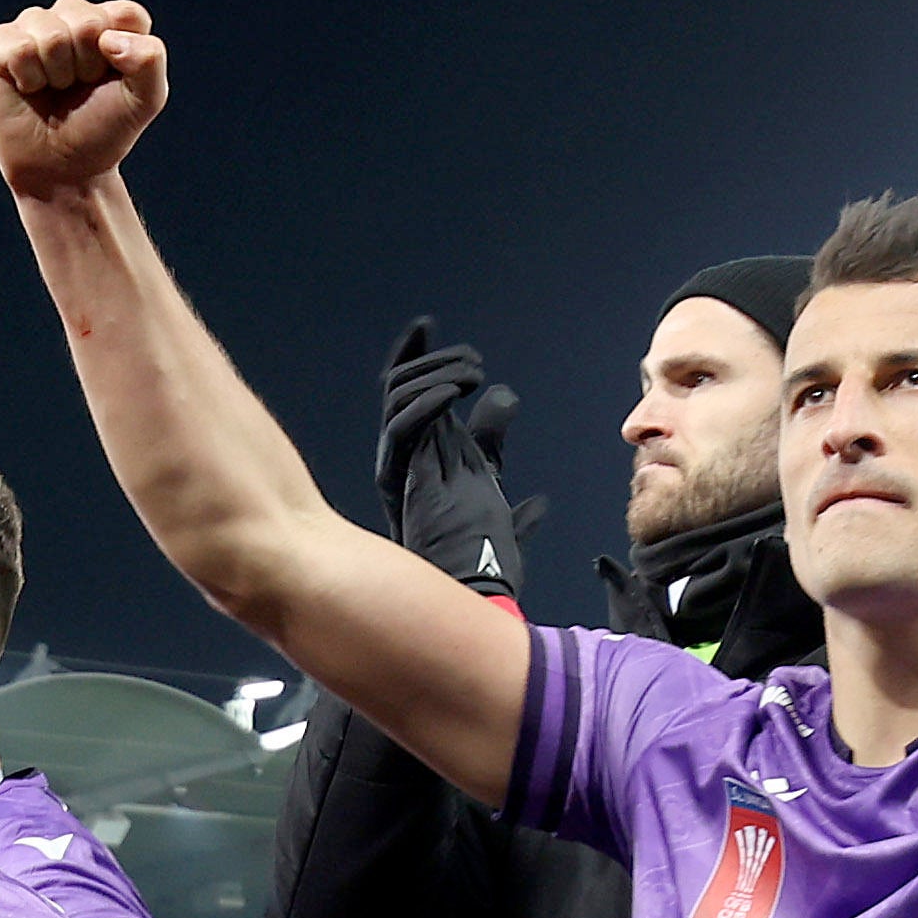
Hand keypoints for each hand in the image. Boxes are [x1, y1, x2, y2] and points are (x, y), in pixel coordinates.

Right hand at [0, 0, 167, 199]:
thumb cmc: (102, 130)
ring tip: (55, 89)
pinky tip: (29, 88)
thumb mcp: (146, 100)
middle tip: (79, 89)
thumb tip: (106, 38)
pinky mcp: (1, 44)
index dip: (123, 56)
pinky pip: (18, 46)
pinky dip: (28, 77)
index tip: (112, 81)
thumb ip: (150, 60)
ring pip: (50, 33)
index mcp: (111, 22)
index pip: (126, 14)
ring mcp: (34, 26)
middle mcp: (72, 16)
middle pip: (87, 21)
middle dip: (87, 66)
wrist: (62, 170)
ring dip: (57, 74)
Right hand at [376, 320, 540, 597]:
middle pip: (397, 389)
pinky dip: (427, 402)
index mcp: (417, 458)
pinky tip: (457, 394)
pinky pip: (402, 427)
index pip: (405, 395)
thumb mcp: (493, 496)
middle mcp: (401, 460)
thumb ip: (495, 461)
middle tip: (472, 363)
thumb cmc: (481, 555)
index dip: (414, 357)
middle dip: (432, 362)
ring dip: (434, 376)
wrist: (476, 591)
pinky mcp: (405, 479)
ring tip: (471, 374)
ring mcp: (400, 468)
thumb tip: (521, 448)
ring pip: (396, 399)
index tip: (427, 326)